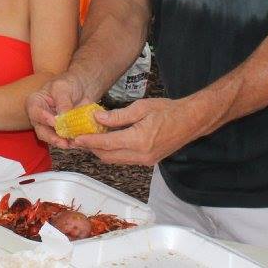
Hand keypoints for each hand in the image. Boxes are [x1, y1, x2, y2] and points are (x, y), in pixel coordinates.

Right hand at [26, 74, 92, 148]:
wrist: (82, 88)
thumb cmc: (68, 84)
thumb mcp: (63, 88)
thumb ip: (62, 103)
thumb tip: (63, 118)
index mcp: (35, 103)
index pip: (35, 112)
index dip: (43, 118)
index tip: (54, 122)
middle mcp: (40, 117)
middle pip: (41, 131)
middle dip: (52, 138)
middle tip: (63, 142)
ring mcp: (51, 127)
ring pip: (53, 139)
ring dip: (63, 143)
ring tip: (74, 143)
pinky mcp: (63, 133)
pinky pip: (66, 140)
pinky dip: (73, 142)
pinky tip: (80, 142)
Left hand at [74, 97, 200, 165]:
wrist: (191, 121)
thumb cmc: (168, 110)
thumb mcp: (141, 107)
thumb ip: (117, 116)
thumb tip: (97, 118)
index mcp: (139, 140)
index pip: (107, 143)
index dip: (89, 141)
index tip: (76, 138)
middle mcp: (141, 155)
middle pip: (108, 156)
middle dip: (92, 148)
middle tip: (79, 138)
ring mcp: (146, 160)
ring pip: (115, 160)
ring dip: (102, 151)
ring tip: (90, 138)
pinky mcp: (148, 160)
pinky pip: (125, 159)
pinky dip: (113, 152)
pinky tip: (108, 140)